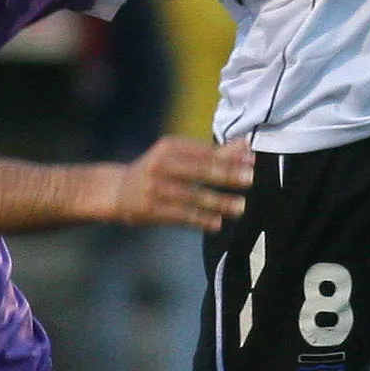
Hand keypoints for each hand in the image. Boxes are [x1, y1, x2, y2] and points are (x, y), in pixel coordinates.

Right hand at [102, 137, 253, 230]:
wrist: (117, 191)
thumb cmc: (158, 172)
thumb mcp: (178, 156)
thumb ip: (211, 153)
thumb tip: (246, 146)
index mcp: (169, 146)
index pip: (204, 151)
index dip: (229, 155)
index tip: (252, 159)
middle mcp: (160, 164)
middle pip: (198, 170)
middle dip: (226, 174)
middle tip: (250, 178)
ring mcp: (153, 187)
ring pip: (191, 195)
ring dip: (218, 202)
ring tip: (240, 207)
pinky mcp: (149, 209)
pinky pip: (180, 215)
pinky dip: (200, 220)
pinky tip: (217, 224)